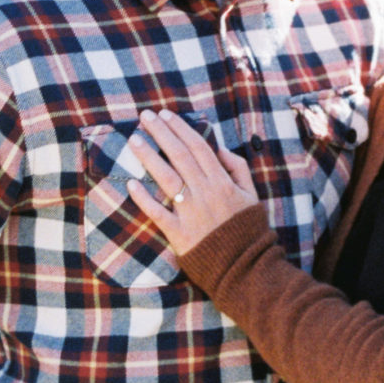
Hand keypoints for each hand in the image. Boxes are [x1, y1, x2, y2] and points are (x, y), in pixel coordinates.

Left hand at [124, 108, 261, 253]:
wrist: (245, 267)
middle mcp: (205, 192)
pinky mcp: (179, 233)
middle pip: (179, 156)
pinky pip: (157, 212)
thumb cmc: (248, 230)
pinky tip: (130, 183)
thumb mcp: (252, 195)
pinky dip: (143, 198)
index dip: (181, 128)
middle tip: (145, 117)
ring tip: (134, 139)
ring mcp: (190, 212)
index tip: (166, 115)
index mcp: (223, 182)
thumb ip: (238, 168)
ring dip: (149, 156)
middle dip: (161, 133)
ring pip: (166, 178)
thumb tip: (219, 148)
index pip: (198, 147)